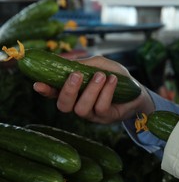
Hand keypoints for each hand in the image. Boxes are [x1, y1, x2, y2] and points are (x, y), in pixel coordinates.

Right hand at [33, 56, 154, 123]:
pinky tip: (113, 80)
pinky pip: (101, 107)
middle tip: (77, 75)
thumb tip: (66, 62)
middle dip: (68, 90)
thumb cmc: (115, 76)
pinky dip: (106, 92)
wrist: (137, 90)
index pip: (54, 94)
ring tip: (101, 76)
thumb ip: (83, 64)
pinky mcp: (106, 118)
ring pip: (81, 109)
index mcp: (74, 92)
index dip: (45, 91)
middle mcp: (79, 105)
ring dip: (91, 90)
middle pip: (63, 106)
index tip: (38, 84)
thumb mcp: (99, 64)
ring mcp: (92, 114)